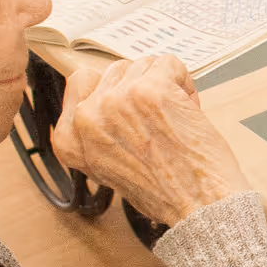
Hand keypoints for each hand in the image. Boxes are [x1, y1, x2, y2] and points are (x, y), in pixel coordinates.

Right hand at [51, 56, 253, 227]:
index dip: (112, 88)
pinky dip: (184, 81)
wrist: (196, 203)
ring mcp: (116, 100)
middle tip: (160, 117)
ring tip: (176, 117)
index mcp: (70, 139)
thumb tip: (109, 99)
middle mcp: (86, 117)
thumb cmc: (164, 190)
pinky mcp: (149, 89)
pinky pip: (168, 63)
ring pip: (143, 65)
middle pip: (115, 71)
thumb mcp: (108, 167)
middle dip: (141, 86)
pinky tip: (188, 108)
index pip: (80, 82)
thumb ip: (99, 133)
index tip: (129, 102)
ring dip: (164, 84)